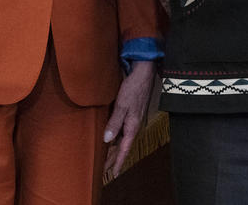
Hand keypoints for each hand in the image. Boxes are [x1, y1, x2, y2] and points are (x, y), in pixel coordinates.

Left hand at [103, 60, 155, 178]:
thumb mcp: (122, 106)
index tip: (113, 174)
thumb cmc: (134, 88)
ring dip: (114, 147)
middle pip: (122, 146)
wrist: (144, 73)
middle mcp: (133, 125)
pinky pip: (122, 129)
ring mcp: (132, 118)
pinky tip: (109, 136)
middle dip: (114, 158)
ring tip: (105, 157)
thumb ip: (114, 123)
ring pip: (122, 138)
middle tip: (104, 170)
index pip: (124, 149)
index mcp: (133, 126)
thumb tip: (106, 140)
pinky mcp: (131, 112)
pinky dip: (115, 136)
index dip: (118, 162)